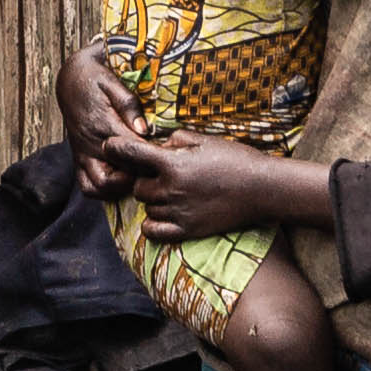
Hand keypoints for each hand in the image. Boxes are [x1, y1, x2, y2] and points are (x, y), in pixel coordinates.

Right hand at [57, 42, 145, 193]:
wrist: (69, 80)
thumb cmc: (94, 78)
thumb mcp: (112, 82)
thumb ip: (128, 106)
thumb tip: (144, 129)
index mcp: (103, 125)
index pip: (132, 151)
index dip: (152, 156)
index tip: (167, 154)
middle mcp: (91, 144)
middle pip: (121, 174)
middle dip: (140, 175)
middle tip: (157, 167)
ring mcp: (83, 154)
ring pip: (101, 187)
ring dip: (120, 187)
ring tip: (137, 175)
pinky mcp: (78, 158)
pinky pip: (87, 186)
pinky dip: (103, 191)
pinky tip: (119, 180)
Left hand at [123, 135, 321, 239]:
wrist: (262, 189)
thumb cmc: (236, 159)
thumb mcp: (205, 140)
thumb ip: (176, 139)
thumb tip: (158, 143)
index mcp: (172, 164)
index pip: (130, 153)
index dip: (115, 148)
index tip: (109, 146)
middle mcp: (170, 189)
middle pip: (137, 186)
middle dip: (145, 179)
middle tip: (163, 175)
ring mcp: (177, 212)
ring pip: (146, 207)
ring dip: (152, 200)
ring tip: (174, 193)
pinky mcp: (187, 230)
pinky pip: (153, 231)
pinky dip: (152, 223)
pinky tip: (163, 214)